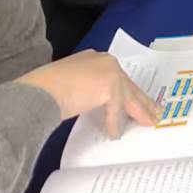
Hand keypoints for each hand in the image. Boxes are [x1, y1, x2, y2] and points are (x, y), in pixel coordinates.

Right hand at [18, 50, 160, 136]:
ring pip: (129, 96)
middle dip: (140, 100)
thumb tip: (94, 104)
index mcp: (93, 58)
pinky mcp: (109, 86)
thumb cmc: (44, 90)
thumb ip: (85, 90)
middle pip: (127, 84)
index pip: (116, 76)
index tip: (135, 99)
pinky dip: (113, 123)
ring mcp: (108, 71)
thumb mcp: (69, 86)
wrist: (39, 91)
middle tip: (154, 111)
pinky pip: (116, 110)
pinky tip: (114, 134)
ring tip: (148, 123)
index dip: (126, 90)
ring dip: (139, 112)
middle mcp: (103, 61)